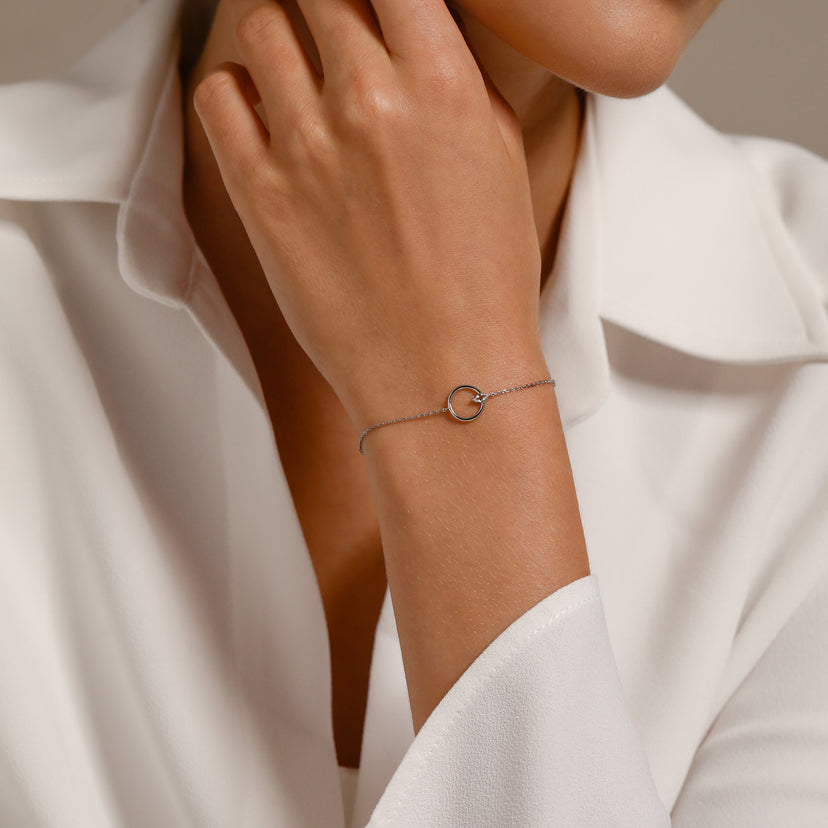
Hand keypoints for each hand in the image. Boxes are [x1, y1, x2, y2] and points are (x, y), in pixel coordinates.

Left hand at [194, 0, 545, 429]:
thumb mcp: (499, 160)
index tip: (369, 2)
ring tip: (296, 71)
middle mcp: (370, 102)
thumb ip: (451, 83)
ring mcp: (307, 147)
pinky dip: (235, 89)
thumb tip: (411, 40)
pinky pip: (218, 95)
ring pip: (260, 24)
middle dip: (325, 3)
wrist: (444, 370)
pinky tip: (263, 114)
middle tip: (331, 30)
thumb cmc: (482, 281)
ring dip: (278, 35)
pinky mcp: (258, 194)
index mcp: (442, 85)